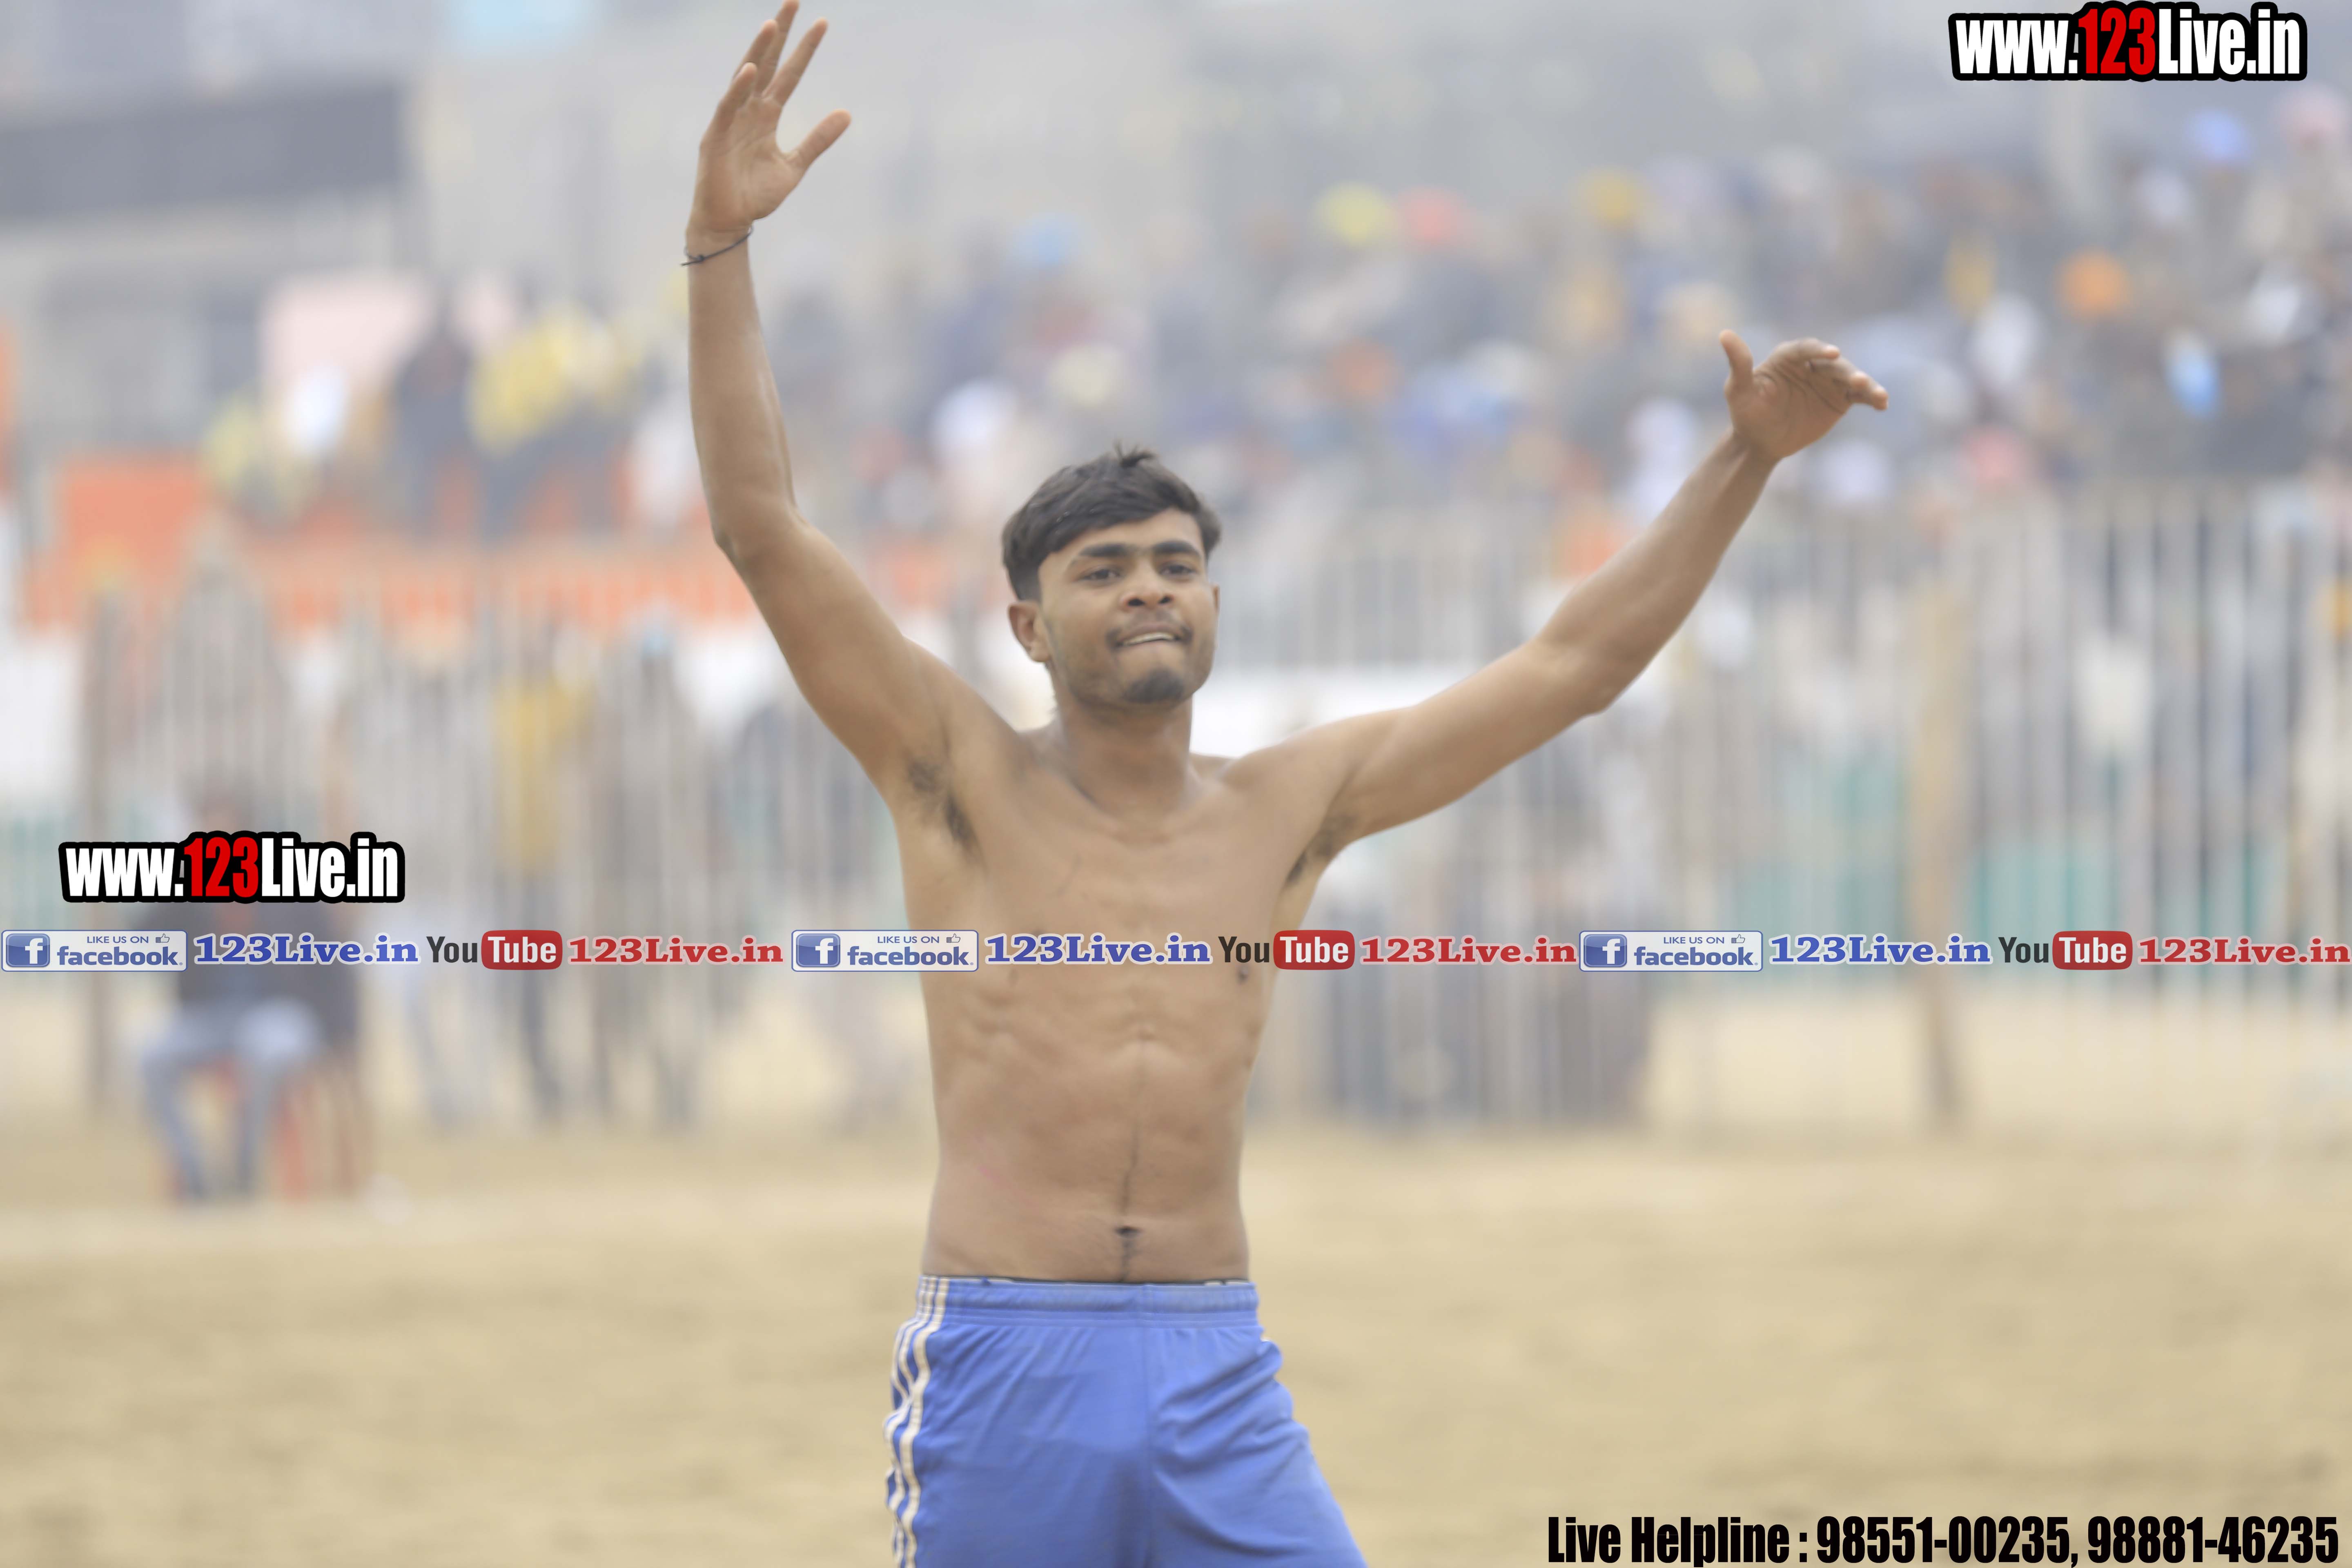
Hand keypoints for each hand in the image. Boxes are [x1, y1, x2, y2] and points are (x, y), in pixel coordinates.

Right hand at [686, 1, 850, 249]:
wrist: (730, 223)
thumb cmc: (755, 195)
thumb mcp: (795, 166)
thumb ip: (818, 140)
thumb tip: (847, 113)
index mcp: (766, 115)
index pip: (789, 73)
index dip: (805, 49)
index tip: (822, 23)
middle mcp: (749, 110)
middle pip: (767, 62)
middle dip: (780, 32)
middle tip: (794, 0)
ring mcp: (731, 119)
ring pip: (746, 76)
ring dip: (759, 49)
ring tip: (774, 23)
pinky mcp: (716, 135)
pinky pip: (728, 106)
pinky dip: (739, 87)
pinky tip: (751, 69)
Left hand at [1718, 331, 1888, 462]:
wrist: (1760, 442)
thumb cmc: (1746, 413)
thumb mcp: (1738, 391)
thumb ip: (1738, 364)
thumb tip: (1724, 334)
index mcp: (1787, 356)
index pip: (1805, 349)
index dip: (1818, 350)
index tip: (1832, 353)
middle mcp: (1811, 364)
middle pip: (1833, 364)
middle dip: (1847, 372)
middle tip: (1857, 380)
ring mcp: (1828, 380)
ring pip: (1850, 378)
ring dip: (1866, 385)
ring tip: (1879, 396)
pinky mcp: (1840, 399)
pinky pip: (1859, 396)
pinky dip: (1872, 398)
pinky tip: (1883, 404)